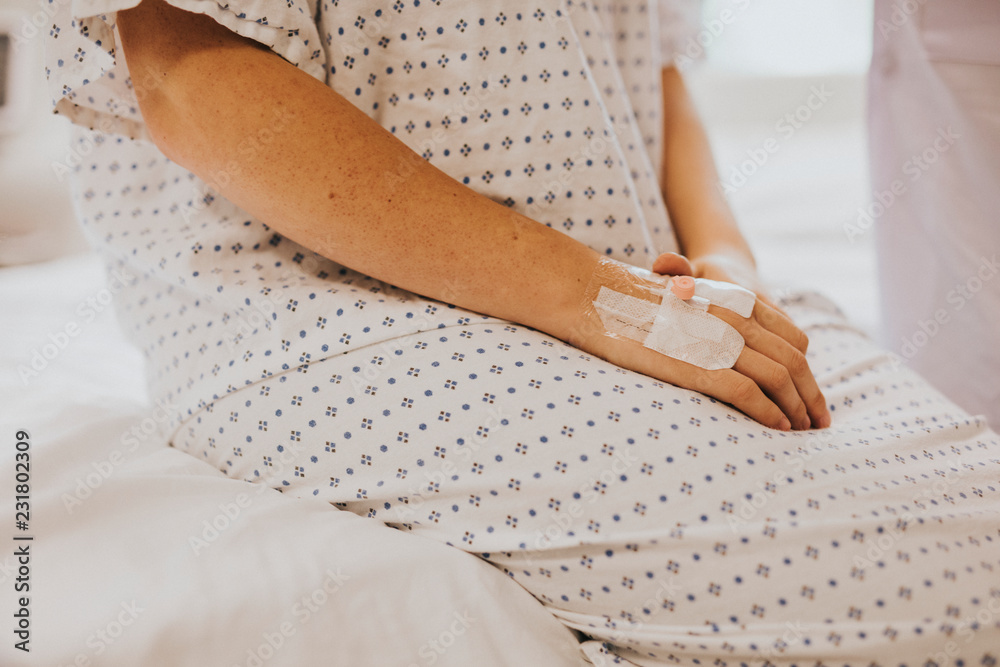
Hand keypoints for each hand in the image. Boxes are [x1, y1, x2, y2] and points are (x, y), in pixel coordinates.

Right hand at [571, 257, 829, 430]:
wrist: (597, 294)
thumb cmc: (634, 299)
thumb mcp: (683, 292)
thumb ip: (713, 311)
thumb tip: (729, 333)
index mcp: (738, 300)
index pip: (794, 340)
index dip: (808, 373)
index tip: (811, 396)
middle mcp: (736, 318)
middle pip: (794, 363)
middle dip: (810, 397)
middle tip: (815, 424)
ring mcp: (719, 342)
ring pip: (779, 380)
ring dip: (795, 411)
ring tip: (797, 432)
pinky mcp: (699, 367)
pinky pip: (749, 394)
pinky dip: (769, 414)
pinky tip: (776, 429)